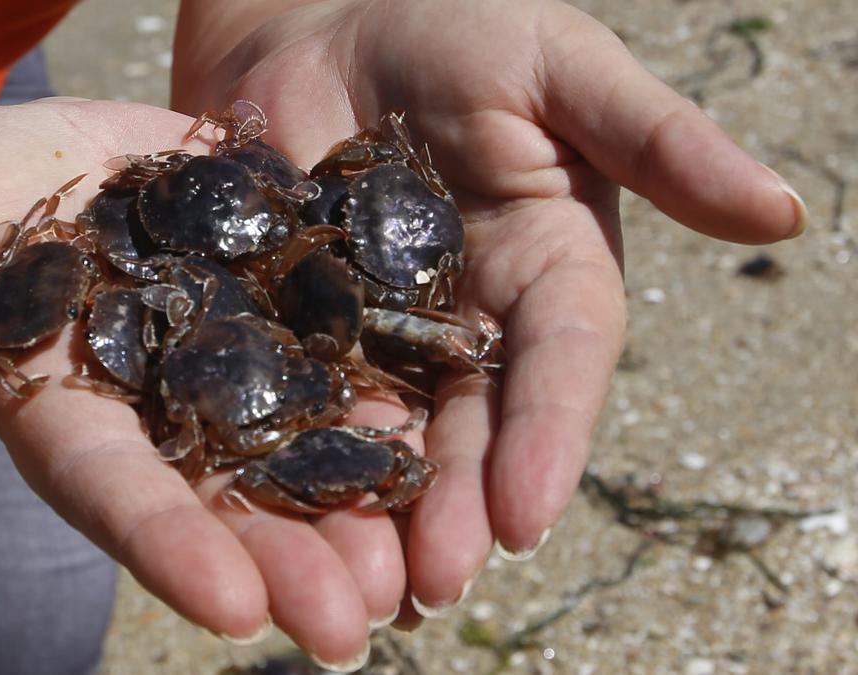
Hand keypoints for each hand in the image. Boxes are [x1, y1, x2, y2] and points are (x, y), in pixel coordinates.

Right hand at [0, 99, 395, 668]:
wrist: (19, 170)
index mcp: (68, 413)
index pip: (115, 487)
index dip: (169, 543)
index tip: (234, 608)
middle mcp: (158, 404)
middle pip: (223, 488)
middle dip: (286, 558)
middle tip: (350, 626)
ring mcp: (224, 350)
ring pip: (297, 435)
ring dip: (355, 503)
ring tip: (419, 573)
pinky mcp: (272, 292)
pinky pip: (338, 341)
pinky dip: (390, 390)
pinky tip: (446, 439)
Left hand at [173, 0, 804, 642]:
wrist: (323, 4)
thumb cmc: (458, 18)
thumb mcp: (561, 69)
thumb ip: (658, 140)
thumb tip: (786, 214)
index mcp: (550, 266)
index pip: (560, 364)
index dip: (547, 439)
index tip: (524, 518)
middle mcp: (471, 315)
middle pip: (472, 422)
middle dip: (458, 502)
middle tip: (434, 584)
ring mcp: (380, 324)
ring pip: (387, 429)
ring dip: (377, 509)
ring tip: (360, 586)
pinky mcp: (298, 318)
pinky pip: (295, 391)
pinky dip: (291, 451)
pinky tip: (275, 512)